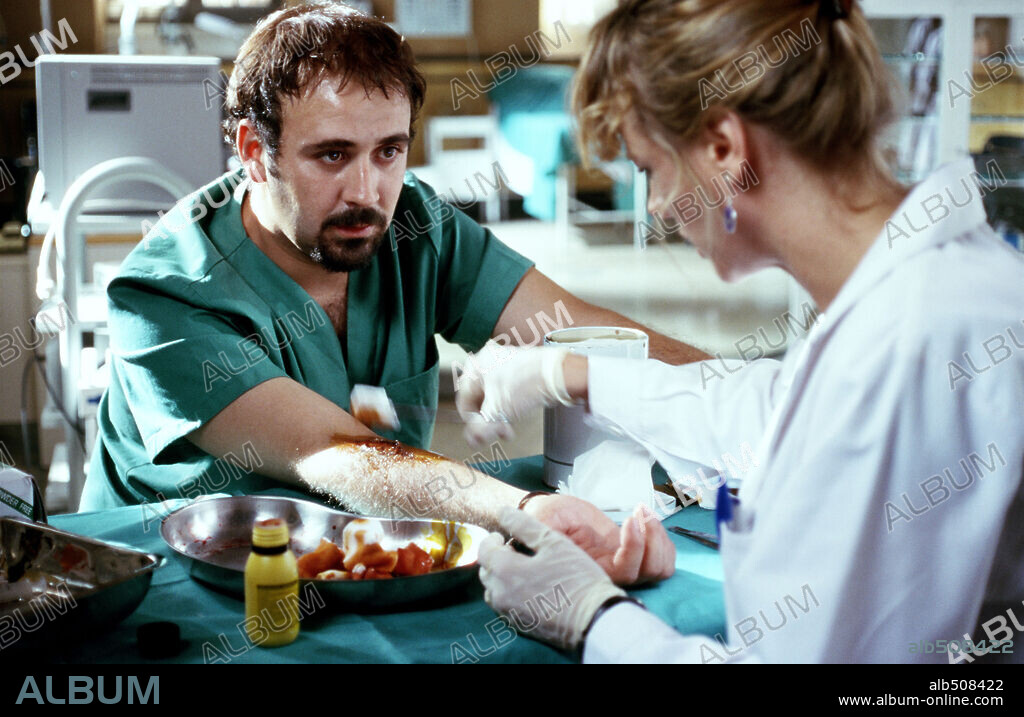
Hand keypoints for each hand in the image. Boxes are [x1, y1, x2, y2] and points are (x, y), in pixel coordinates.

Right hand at [455, 342, 571, 445]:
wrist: (559, 374)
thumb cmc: (527, 384)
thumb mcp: (497, 412)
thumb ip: (480, 429)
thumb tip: (472, 440)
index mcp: (476, 365)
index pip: (464, 400)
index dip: (471, 422)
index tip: (481, 434)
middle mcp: (488, 361)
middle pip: (479, 399)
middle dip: (488, 420)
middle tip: (498, 432)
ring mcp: (504, 364)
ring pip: (493, 397)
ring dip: (499, 416)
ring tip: (508, 427)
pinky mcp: (519, 369)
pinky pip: (506, 392)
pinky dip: (509, 406)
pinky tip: (516, 415)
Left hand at [478, 506, 625, 650]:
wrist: (594, 620)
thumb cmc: (576, 577)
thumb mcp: (553, 542)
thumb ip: (524, 525)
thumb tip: (503, 511)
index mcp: (505, 571)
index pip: (483, 551)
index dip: (491, 539)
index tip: (503, 535)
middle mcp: (500, 594)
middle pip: (486, 571)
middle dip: (496, 557)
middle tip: (514, 550)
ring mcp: (508, 613)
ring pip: (493, 590)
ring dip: (501, 577)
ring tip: (522, 569)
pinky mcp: (520, 626)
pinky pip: (504, 606)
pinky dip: (509, 593)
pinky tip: (530, 588)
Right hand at [526, 494, 674, 585]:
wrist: (551, 515)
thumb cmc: (545, 518)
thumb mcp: (541, 522)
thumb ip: (544, 532)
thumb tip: (551, 535)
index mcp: (593, 570)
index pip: (627, 572)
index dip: (635, 548)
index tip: (627, 520)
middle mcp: (612, 572)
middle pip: (651, 572)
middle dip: (653, 540)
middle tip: (639, 513)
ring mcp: (625, 562)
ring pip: (661, 567)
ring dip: (660, 537)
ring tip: (643, 513)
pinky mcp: (632, 551)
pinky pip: (663, 557)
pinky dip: (662, 537)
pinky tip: (644, 518)